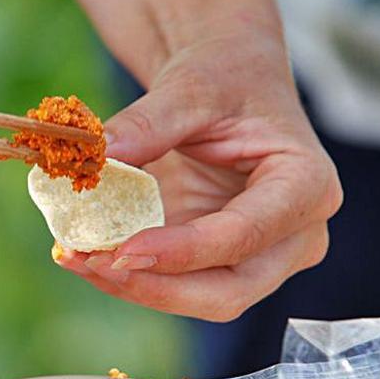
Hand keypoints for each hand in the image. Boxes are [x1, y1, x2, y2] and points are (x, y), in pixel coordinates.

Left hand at [53, 30, 341, 321]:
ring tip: (73, 256)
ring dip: (133, 287)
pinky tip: (80, 255)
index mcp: (306, 186)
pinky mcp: (219, 264)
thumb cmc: (223, 79)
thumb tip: (96, 154)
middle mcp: (294, 235)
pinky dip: (126, 276)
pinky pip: (173, 285)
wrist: (226, 83)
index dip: (184, 251)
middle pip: (229, 291)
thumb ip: (148, 122)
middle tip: (89, 262)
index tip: (123, 251)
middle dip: (156, 287)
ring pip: (198, 298)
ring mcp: (259, 258)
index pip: (246, 234)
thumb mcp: (189, 88)